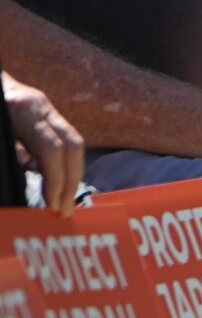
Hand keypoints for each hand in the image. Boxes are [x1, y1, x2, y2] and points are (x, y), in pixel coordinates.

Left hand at [2, 76, 83, 214]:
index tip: (52, 205)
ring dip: (73, 176)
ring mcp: (46, 108)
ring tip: (62, 202)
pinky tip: (57, 185)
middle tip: (64, 210)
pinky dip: (64, 166)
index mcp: (23, 109)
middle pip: (73, 146)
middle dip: (72, 182)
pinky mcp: (46, 114)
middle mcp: (41, 107)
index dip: (56, 179)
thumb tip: (29, 174)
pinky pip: (65, 142)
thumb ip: (11, 150)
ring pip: (74, 144)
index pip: (51, 148)